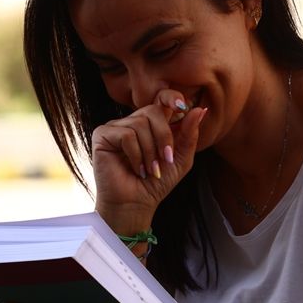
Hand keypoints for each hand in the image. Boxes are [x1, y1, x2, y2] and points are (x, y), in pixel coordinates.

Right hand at [93, 88, 206, 228]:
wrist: (136, 204)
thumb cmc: (157, 183)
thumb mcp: (181, 159)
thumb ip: (190, 134)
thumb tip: (200, 109)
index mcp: (152, 124)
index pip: (161, 99)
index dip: (172, 97)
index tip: (183, 107)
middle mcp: (133, 122)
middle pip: (153, 110)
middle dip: (164, 136)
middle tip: (166, 159)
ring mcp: (116, 127)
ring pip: (140, 123)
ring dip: (150, 151)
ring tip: (150, 169)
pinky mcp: (102, 135)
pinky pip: (126, 135)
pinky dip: (136, 155)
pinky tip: (137, 169)